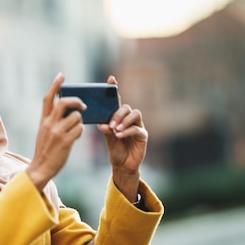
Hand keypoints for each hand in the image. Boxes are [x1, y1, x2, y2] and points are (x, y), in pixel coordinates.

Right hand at [26, 73, 85, 190]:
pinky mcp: (66, 141)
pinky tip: (76, 137)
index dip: (55, 85)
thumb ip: (52, 121)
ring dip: (80, 121)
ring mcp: (58, 132)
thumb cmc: (45, 150)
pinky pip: (80, 129)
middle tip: (83, 106)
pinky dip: (80, 131)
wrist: (40, 168)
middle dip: (77, 101)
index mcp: (43, 120)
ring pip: (77, 116)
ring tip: (76, 130)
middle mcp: (49, 124)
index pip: (48, 98)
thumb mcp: (44, 132)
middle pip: (65, 102)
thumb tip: (68, 110)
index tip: (61, 75)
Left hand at [96, 76, 146, 200]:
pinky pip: (137, 129)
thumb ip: (106, 130)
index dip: (114, 89)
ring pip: (134, 114)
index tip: (111, 79)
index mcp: (118, 117)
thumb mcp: (108, 140)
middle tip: (110, 124)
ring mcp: (137, 126)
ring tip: (116, 130)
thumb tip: (101, 124)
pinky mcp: (143, 135)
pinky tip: (120, 135)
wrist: (122, 166)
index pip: (116, 101)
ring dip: (124, 120)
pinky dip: (128, 131)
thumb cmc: (115, 151)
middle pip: (126, 107)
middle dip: (117, 114)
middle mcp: (129, 119)